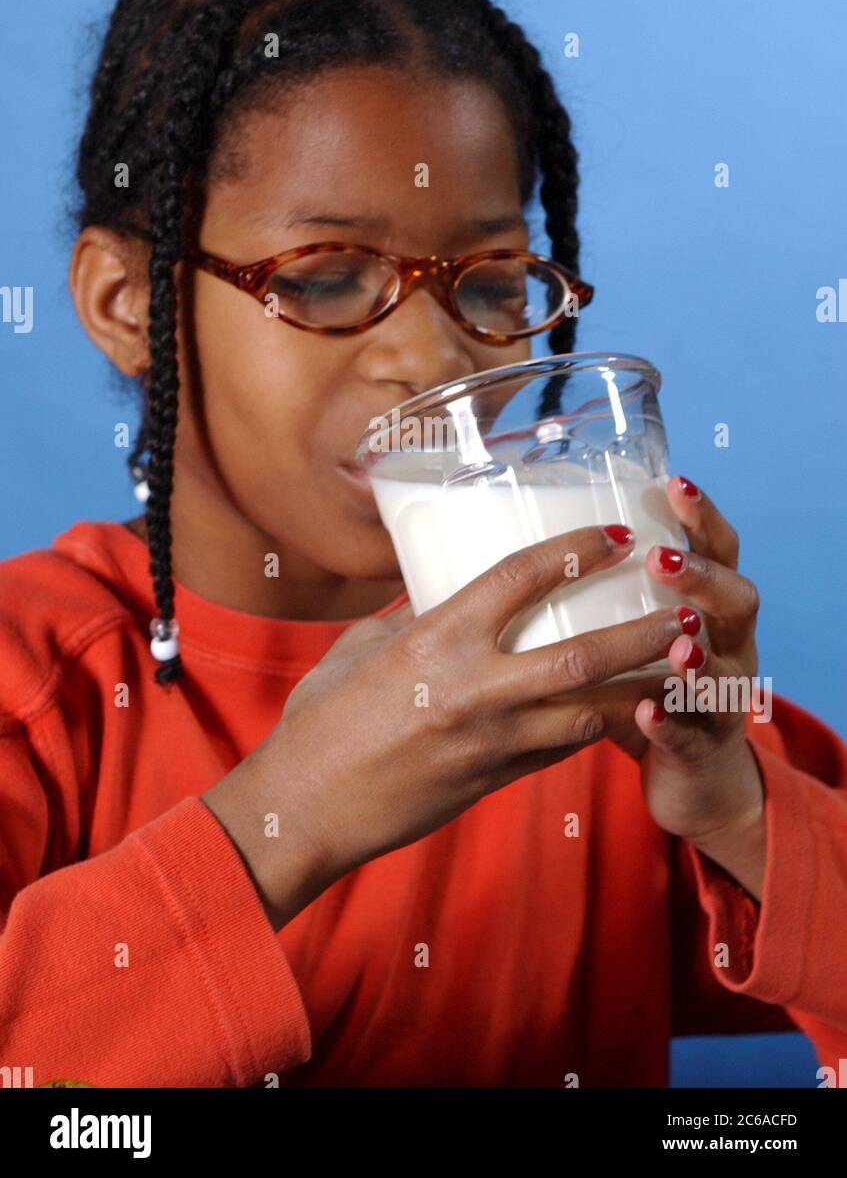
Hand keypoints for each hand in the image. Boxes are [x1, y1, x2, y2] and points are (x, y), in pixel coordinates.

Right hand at [241, 524, 698, 893]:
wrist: (305, 809)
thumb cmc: (322, 721)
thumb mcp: (363, 649)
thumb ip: (416, 619)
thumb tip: (448, 595)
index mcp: (437, 640)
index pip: (522, 578)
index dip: (577, 549)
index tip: (616, 534)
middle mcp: (476, 688)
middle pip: (584, 653)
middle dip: (645, 629)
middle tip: (686, 606)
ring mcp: (492, 741)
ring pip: (592, 711)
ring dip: (644, 687)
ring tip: (685, 663)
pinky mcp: (497, 779)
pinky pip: (564, 748)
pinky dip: (599, 726)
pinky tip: (627, 710)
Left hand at [627, 475, 765, 848]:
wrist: (691, 777)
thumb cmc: (644, 687)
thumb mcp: (638, 631)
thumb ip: (610, 589)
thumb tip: (530, 524)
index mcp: (710, 606)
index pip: (718, 549)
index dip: (702, 517)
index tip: (674, 483)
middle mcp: (729, 645)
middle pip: (737, 602)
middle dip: (702, 578)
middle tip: (661, 560)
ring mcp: (722, 699)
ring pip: (725, 671)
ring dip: (696, 655)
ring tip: (677, 642)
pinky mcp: (704, 750)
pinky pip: (693, 736)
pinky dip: (670, 723)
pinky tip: (646, 712)